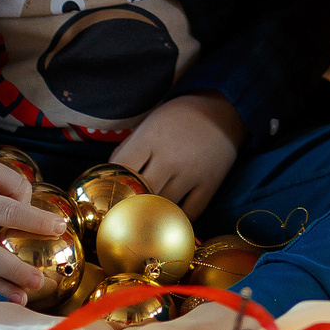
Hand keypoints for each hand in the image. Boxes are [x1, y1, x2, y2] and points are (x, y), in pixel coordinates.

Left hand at [115, 93, 243, 219]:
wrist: (223, 110)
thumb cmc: (179, 117)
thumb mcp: (150, 123)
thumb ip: (129, 148)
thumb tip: (111, 176)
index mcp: (151, 138)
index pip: (122, 168)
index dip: (110, 184)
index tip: (106, 194)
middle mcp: (171, 158)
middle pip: (141, 194)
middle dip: (128, 205)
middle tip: (121, 214)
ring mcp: (192, 174)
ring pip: (163, 207)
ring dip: (152, 214)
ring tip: (143, 218)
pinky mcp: (210, 185)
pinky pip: (189, 214)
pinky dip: (177, 219)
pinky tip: (168, 217)